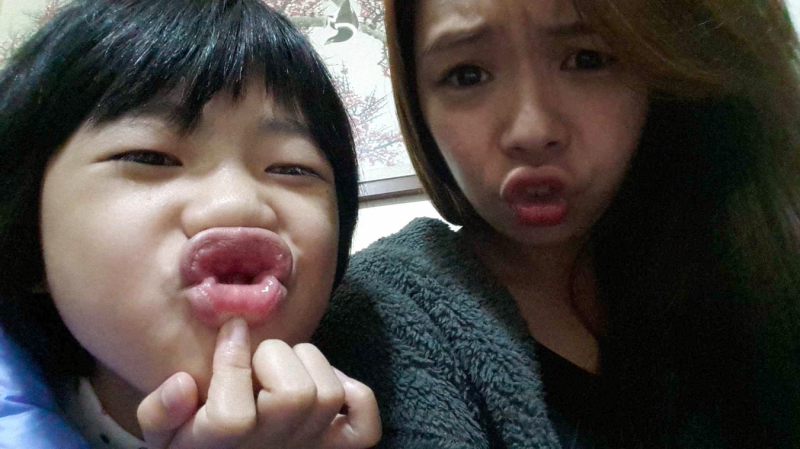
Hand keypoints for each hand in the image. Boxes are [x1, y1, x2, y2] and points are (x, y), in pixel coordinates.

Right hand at [137, 318, 380, 447]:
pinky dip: (355, 396)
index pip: (232, 418)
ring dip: (309, 364)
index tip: (230, 330)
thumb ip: (160, 412)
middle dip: (274, 358)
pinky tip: (328, 381)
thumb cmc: (195, 444)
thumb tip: (183, 383)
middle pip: (295, 398)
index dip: (231, 363)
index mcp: (222, 446)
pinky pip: (364, 427)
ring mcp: (309, 448)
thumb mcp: (162, 435)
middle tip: (257, 356)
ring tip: (282, 365)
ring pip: (328, 396)